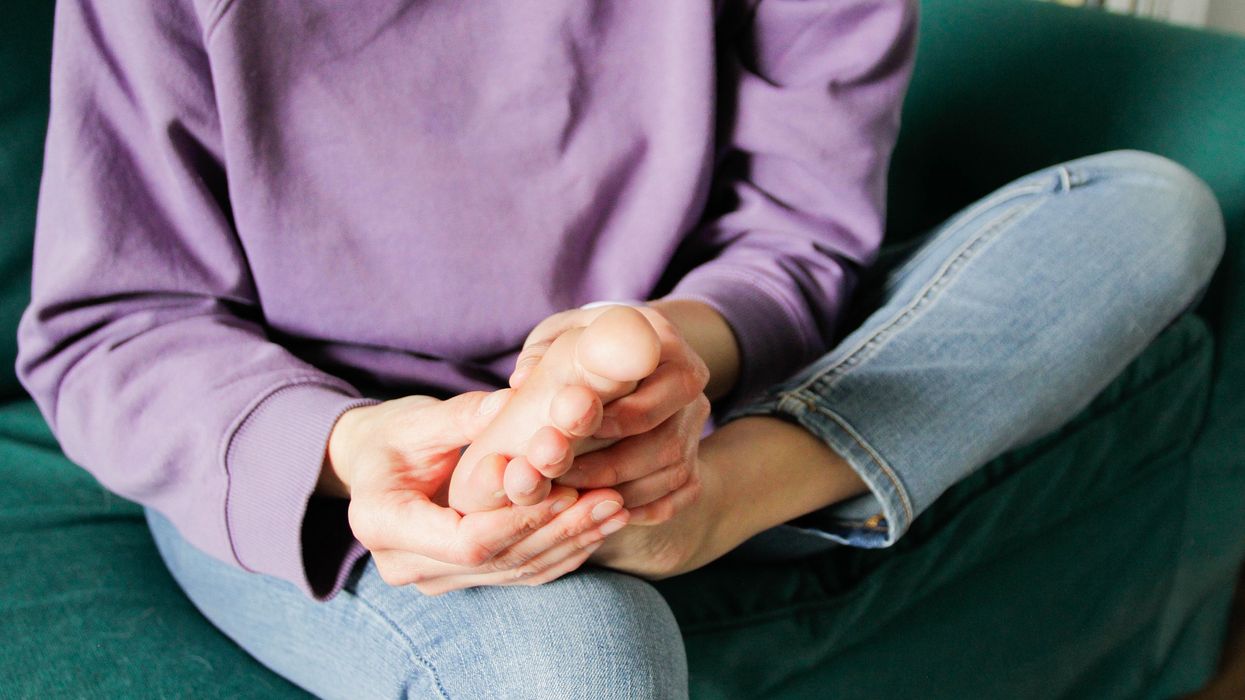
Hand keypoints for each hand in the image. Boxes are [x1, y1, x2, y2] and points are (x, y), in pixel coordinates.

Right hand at [323, 391, 629, 594]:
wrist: (372, 467)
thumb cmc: (392, 434)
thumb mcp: (417, 418)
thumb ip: (462, 416)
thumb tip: (509, 402)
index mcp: (382, 523)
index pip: (467, 539)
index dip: (523, 518)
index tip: (569, 489)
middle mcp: (404, 564)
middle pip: (497, 560)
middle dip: (559, 530)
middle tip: (613, 497)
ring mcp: (434, 579)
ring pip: (515, 571)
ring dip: (571, 542)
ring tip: (618, 507)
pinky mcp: (462, 580)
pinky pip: (519, 573)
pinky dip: (563, 551)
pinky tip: (600, 525)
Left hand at [509, 304, 711, 523]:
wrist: (617, 370)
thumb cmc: (579, 350)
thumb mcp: (557, 337)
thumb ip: (542, 353)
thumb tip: (522, 380)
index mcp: (664, 342)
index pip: (657, 385)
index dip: (617, 416)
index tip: (573, 429)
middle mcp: (690, 385)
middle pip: (667, 439)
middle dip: (611, 464)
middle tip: (563, 473)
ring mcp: (695, 428)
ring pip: (670, 474)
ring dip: (618, 492)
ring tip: (571, 495)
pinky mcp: (694, 465)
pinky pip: (673, 500)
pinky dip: (636, 510)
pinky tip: (597, 507)